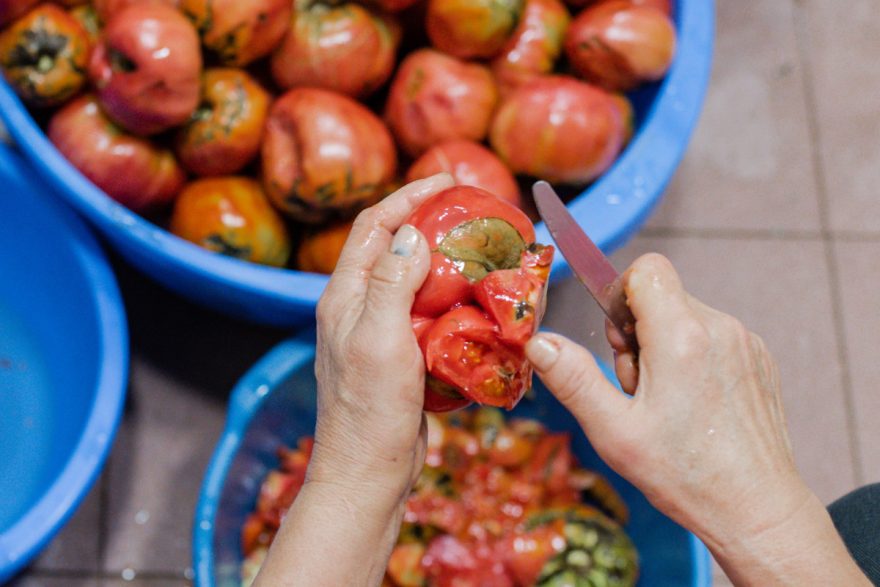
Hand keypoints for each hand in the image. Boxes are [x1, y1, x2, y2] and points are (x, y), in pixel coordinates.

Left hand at [254, 173, 454, 586]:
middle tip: (471, 208)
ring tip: (481, 247)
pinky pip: (427, 313)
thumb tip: (410, 234)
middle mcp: (359, 308)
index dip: (407, 197)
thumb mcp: (379, 341)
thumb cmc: (369, 411)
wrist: (369, 473)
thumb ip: (391, 284)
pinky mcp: (401, 355)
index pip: (373, 228)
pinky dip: (452, 297)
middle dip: (428, 220)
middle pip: (393, 247)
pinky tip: (477, 298)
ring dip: (444, 258)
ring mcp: (380, 332)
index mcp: (345, 297)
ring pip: (413, 280)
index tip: (446, 178)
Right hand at [525, 253, 868, 585]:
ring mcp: (745, 342)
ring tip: (667, 402)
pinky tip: (693, 404)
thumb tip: (539, 342)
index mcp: (681, 338)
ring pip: (686, 315)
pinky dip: (693, 357)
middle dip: (637, 330)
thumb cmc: (685, 474)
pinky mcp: (759, 358)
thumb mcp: (614, 431)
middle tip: (638, 386)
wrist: (757, 508)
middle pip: (662, 295)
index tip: (617, 340)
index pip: (646, 269)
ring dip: (665, 345)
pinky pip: (712, 335)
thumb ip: (573, 379)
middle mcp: (719, 328)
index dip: (620, 295)